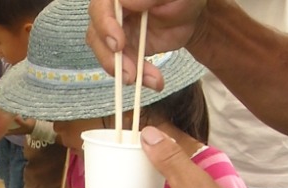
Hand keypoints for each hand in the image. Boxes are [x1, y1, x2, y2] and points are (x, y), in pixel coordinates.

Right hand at [86, 0, 205, 90]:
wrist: (191, 17)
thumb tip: (125, 1)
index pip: (101, 7)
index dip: (105, 26)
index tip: (118, 45)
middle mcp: (111, 11)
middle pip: (96, 34)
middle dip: (111, 58)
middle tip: (129, 74)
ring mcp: (116, 32)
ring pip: (107, 54)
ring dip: (126, 71)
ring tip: (152, 79)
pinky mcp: (124, 50)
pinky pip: (122, 66)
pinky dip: (138, 76)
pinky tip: (154, 80)